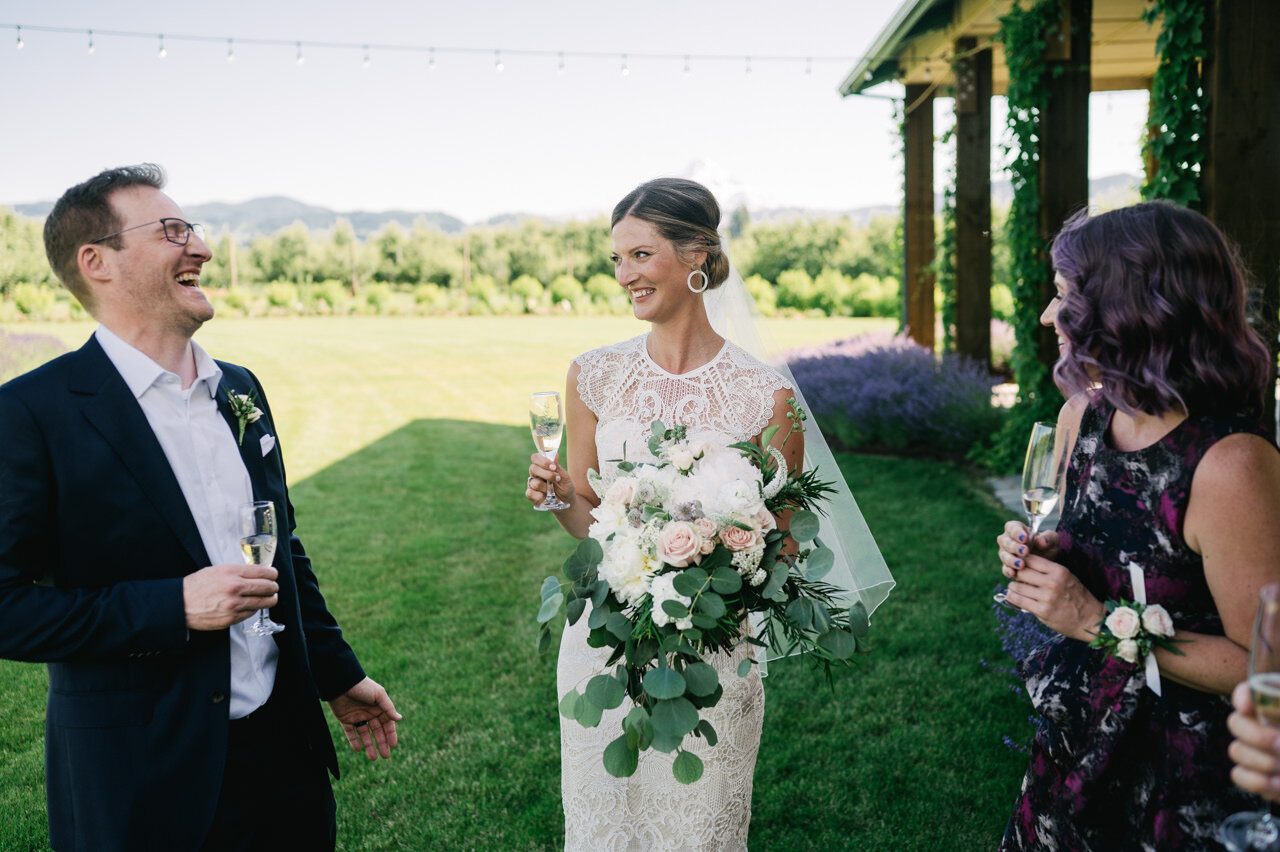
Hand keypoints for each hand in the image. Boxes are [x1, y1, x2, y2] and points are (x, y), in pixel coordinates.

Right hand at [183, 563, 278, 629]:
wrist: (180, 604)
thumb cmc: (197, 585)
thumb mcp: (217, 570)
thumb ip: (238, 572)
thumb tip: (257, 572)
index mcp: (232, 573)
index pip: (264, 572)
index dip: (272, 574)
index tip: (273, 575)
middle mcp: (235, 588)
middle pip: (268, 587)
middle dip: (273, 587)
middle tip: (273, 587)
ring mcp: (234, 605)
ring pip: (264, 602)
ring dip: (269, 599)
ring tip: (268, 597)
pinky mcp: (232, 618)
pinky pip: (252, 613)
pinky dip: (254, 609)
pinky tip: (250, 605)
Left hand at [329, 677, 401, 760]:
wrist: (341, 681)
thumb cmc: (362, 686)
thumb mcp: (379, 695)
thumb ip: (388, 707)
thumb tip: (399, 719)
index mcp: (379, 707)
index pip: (387, 723)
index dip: (390, 734)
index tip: (393, 745)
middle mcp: (369, 713)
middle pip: (377, 731)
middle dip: (381, 743)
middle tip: (385, 756)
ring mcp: (357, 716)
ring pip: (365, 734)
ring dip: (369, 746)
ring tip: (373, 758)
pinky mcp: (345, 719)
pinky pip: (351, 733)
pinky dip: (354, 741)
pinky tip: (358, 750)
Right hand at [527, 452, 573, 506]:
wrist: (567, 501)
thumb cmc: (566, 487)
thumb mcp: (565, 477)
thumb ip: (558, 467)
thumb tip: (555, 455)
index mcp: (542, 466)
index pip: (535, 458)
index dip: (543, 461)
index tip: (553, 467)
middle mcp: (535, 474)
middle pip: (533, 468)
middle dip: (547, 474)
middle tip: (557, 478)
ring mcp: (532, 484)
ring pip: (535, 483)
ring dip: (547, 487)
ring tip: (553, 490)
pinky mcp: (531, 495)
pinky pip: (530, 493)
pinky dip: (540, 496)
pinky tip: (546, 497)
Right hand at [996, 520, 1058, 578]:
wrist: (1047, 560)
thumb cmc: (1047, 545)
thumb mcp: (1052, 540)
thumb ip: (1048, 538)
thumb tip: (1041, 541)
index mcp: (1016, 529)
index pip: (1012, 527)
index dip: (1017, 533)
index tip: (1025, 538)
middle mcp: (1007, 540)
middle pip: (1005, 541)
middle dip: (1015, 547)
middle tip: (1025, 552)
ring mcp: (1006, 554)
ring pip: (1004, 555)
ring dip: (1011, 560)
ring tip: (1021, 564)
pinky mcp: (1007, 566)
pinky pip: (1004, 568)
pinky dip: (1008, 571)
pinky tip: (1013, 573)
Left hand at [1001, 544, 1102, 641]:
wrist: (1089, 619)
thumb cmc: (1077, 596)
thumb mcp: (1066, 577)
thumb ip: (1047, 571)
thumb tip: (1022, 564)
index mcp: (1059, 571)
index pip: (1031, 559)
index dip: (1021, 561)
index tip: (1017, 565)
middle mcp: (1053, 583)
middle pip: (1021, 572)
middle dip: (1015, 574)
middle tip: (1014, 577)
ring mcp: (1047, 597)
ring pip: (1017, 586)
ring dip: (1013, 587)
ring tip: (1015, 588)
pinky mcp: (1042, 611)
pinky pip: (1018, 600)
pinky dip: (1012, 597)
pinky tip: (1012, 596)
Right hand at [1229, 681, 1279, 800]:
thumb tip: (1279, 739)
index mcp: (1273, 706)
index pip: (1246, 693)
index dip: (1242, 697)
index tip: (1248, 707)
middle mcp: (1258, 725)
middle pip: (1236, 722)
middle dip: (1257, 735)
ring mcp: (1252, 750)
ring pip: (1236, 750)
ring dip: (1262, 761)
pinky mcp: (1252, 775)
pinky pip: (1239, 775)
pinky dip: (1258, 781)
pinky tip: (1279, 784)